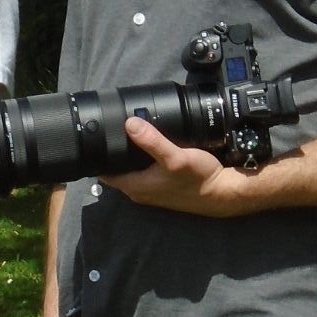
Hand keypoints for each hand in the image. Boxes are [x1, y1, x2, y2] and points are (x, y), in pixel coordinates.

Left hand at [100, 115, 247, 216]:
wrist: (222, 193)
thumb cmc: (198, 179)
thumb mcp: (175, 156)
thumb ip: (152, 141)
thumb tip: (129, 123)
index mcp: (135, 187)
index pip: (103, 172)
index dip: (96, 156)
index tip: (94, 136)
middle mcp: (140, 191)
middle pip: (116, 170)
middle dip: (112, 153)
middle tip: (110, 128)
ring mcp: (152, 190)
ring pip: (131, 170)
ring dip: (128, 156)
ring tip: (127, 132)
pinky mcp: (163, 186)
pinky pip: (144, 171)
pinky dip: (142, 159)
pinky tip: (149, 145)